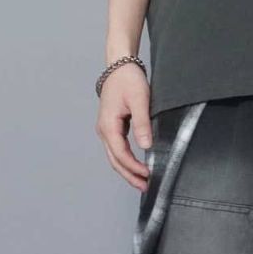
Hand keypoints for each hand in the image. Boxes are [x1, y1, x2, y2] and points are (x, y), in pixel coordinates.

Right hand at [95, 64, 153, 191]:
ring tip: (142, 181)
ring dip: (127, 170)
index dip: (134, 168)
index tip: (148, 175)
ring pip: (115, 157)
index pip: (121, 154)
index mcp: (108, 126)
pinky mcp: (111, 128)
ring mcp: (106, 130)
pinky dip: (126, 161)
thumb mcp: (139, 100)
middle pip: (115, 161)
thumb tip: (146, 146)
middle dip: (129, 176)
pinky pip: (117, 149)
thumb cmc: (128, 80)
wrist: (119, 66)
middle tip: (146, 187)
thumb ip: (142, 123)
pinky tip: (137, 166)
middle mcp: (103, 131)